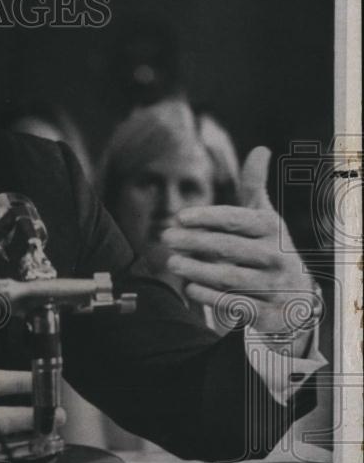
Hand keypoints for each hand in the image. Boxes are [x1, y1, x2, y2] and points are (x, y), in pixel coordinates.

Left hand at [161, 146, 318, 353]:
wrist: (296, 297)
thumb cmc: (269, 248)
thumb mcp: (265, 218)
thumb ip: (255, 187)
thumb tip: (260, 149)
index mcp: (272, 229)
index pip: (237, 220)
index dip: (208, 217)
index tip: (180, 217)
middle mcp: (278, 256)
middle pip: (229, 248)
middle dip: (195, 242)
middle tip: (166, 237)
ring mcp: (275, 286)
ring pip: (230, 277)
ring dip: (197, 269)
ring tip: (172, 263)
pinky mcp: (269, 313)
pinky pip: (236, 304)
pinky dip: (211, 296)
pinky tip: (189, 289)